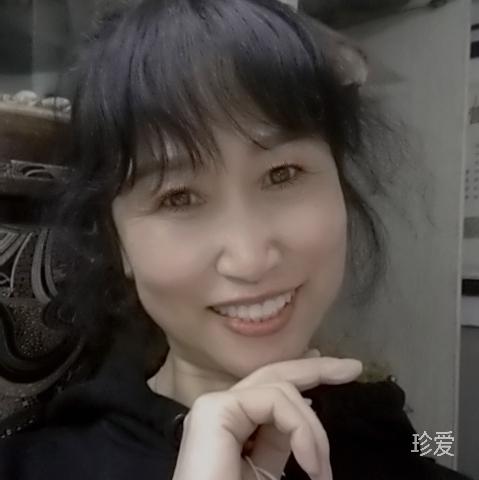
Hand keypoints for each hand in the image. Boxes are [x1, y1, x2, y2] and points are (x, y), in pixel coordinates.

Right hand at [172, 350, 362, 479]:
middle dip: (316, 368)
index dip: (305, 374)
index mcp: (233, 423)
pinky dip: (300, 427)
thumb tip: (305, 402)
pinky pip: (273, 400)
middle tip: (353, 367)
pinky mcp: (215, 409)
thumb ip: (280, 438)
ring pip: (279, 388)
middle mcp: (222, 409)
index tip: (340, 371)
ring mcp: (215, 406)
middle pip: (273, 375)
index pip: (272, 389)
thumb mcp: (267, 471)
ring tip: (321, 470)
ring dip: (312, 426)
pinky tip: (310, 462)